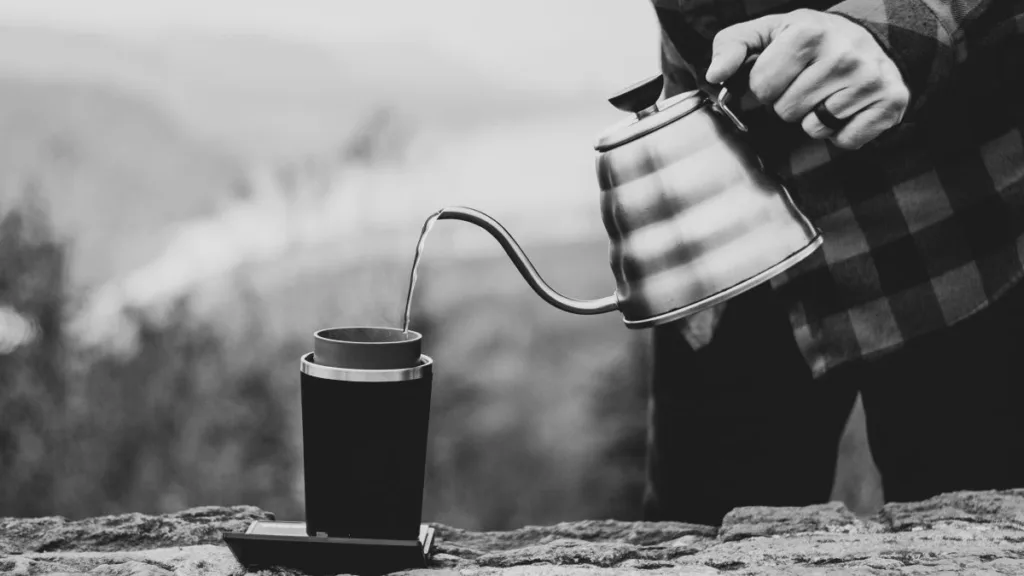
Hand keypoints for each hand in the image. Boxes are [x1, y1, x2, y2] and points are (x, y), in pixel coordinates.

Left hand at [706, 9, 909, 149]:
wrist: (870, 38)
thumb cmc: (810, 40)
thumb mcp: (768, 31)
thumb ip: (732, 45)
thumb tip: (715, 74)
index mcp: (809, 32)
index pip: (761, 86)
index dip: (764, 85)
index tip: (780, 73)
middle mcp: (844, 54)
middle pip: (786, 110)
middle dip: (789, 102)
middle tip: (806, 83)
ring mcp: (869, 80)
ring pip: (814, 127)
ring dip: (814, 118)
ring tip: (826, 93)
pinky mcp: (889, 104)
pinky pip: (844, 140)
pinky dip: (840, 132)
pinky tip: (846, 107)